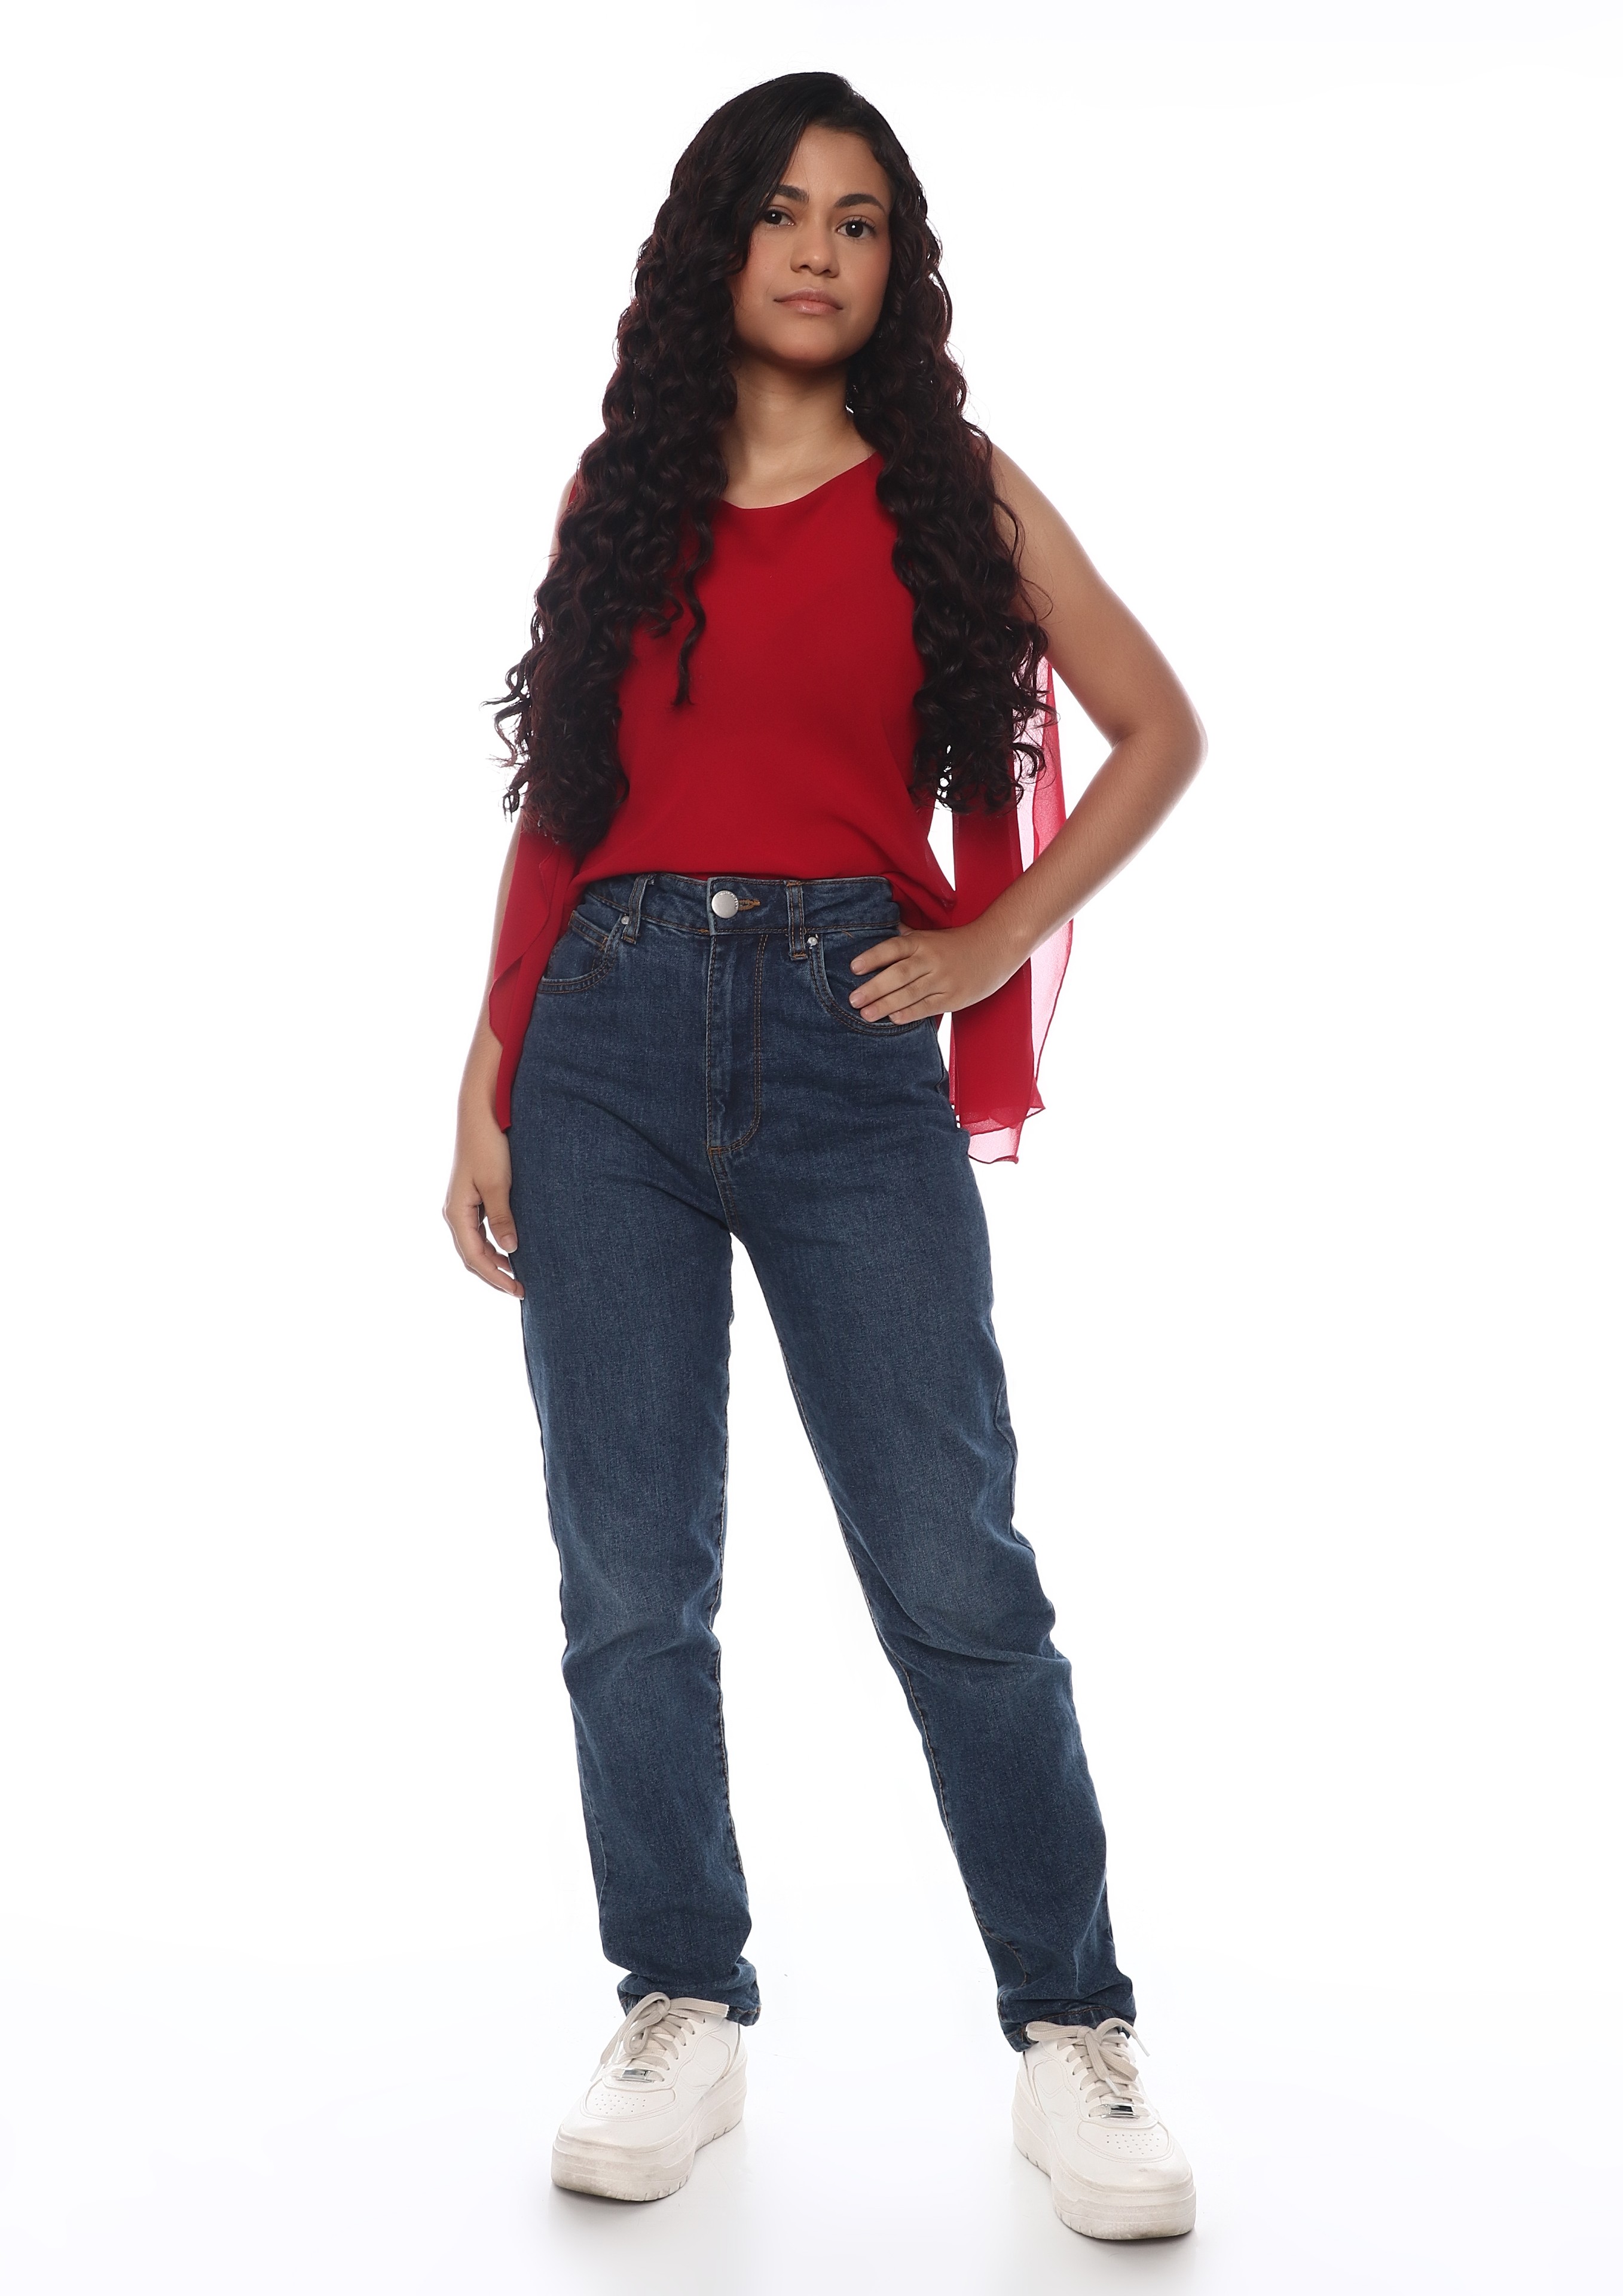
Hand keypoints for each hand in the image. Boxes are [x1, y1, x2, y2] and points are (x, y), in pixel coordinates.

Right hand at [443, 1104, 523, 1298]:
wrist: (481, 1114)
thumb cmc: (489, 1146)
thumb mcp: (498, 1184)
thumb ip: (502, 1218)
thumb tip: (510, 1250)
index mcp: (457, 1211)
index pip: (474, 1257)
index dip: (496, 1277)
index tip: (518, 1290)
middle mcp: (455, 1211)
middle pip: (471, 1255)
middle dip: (494, 1274)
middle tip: (521, 1289)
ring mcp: (462, 1204)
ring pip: (475, 1244)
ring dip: (493, 1261)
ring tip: (517, 1275)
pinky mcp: (471, 1196)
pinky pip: (479, 1230)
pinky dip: (493, 1245)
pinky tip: (510, 1248)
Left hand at [847, 919, 1020, 1022]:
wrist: (996, 947)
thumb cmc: (957, 943)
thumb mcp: (931, 935)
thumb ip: (906, 937)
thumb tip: (878, 928)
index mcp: (922, 942)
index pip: (893, 948)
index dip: (872, 957)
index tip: (854, 968)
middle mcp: (931, 959)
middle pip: (898, 974)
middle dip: (874, 987)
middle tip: (853, 999)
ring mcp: (943, 979)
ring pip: (911, 993)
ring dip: (886, 1005)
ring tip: (866, 1014)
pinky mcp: (954, 997)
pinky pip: (928, 1007)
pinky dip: (910, 1013)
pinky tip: (894, 1019)